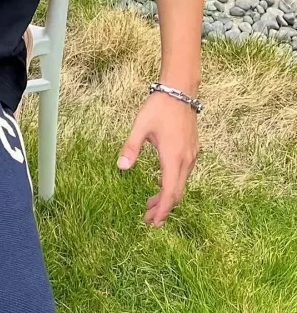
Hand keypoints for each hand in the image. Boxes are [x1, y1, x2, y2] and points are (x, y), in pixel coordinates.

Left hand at [116, 89, 198, 226]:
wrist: (180, 90)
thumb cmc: (159, 107)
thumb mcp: (140, 126)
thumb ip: (131, 147)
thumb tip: (121, 167)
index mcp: (173, 157)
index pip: (169, 192)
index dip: (161, 209)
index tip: (153, 222)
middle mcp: (186, 160)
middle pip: (176, 192)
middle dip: (162, 208)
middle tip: (148, 220)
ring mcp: (191, 155)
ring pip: (181, 184)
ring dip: (167, 197)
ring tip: (150, 205)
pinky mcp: (192, 150)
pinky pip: (183, 174)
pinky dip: (172, 185)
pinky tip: (161, 185)